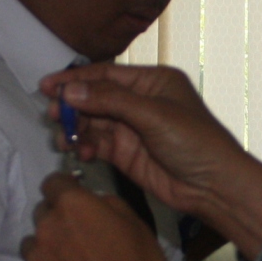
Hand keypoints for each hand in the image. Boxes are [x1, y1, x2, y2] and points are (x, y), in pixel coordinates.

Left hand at [6, 174, 174, 260]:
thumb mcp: (137, 225)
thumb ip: (109, 204)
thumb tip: (94, 201)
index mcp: (72, 205)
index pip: (53, 182)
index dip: (65, 189)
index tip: (74, 198)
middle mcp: (46, 226)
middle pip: (41, 213)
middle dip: (56, 221)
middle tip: (76, 240)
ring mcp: (33, 258)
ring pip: (30, 245)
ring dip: (44, 250)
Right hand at [42, 65, 261, 260]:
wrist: (213, 186)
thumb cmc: (196, 142)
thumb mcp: (153, 115)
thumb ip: (110, 101)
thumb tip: (70, 91)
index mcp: (152, 82)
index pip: (105, 74)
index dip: (75, 80)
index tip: (47, 86)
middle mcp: (140, 102)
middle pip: (95, 98)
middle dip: (72, 106)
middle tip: (52, 116)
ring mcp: (132, 128)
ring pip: (92, 122)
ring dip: (75, 129)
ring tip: (64, 139)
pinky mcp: (126, 153)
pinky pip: (97, 145)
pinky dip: (85, 147)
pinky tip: (81, 153)